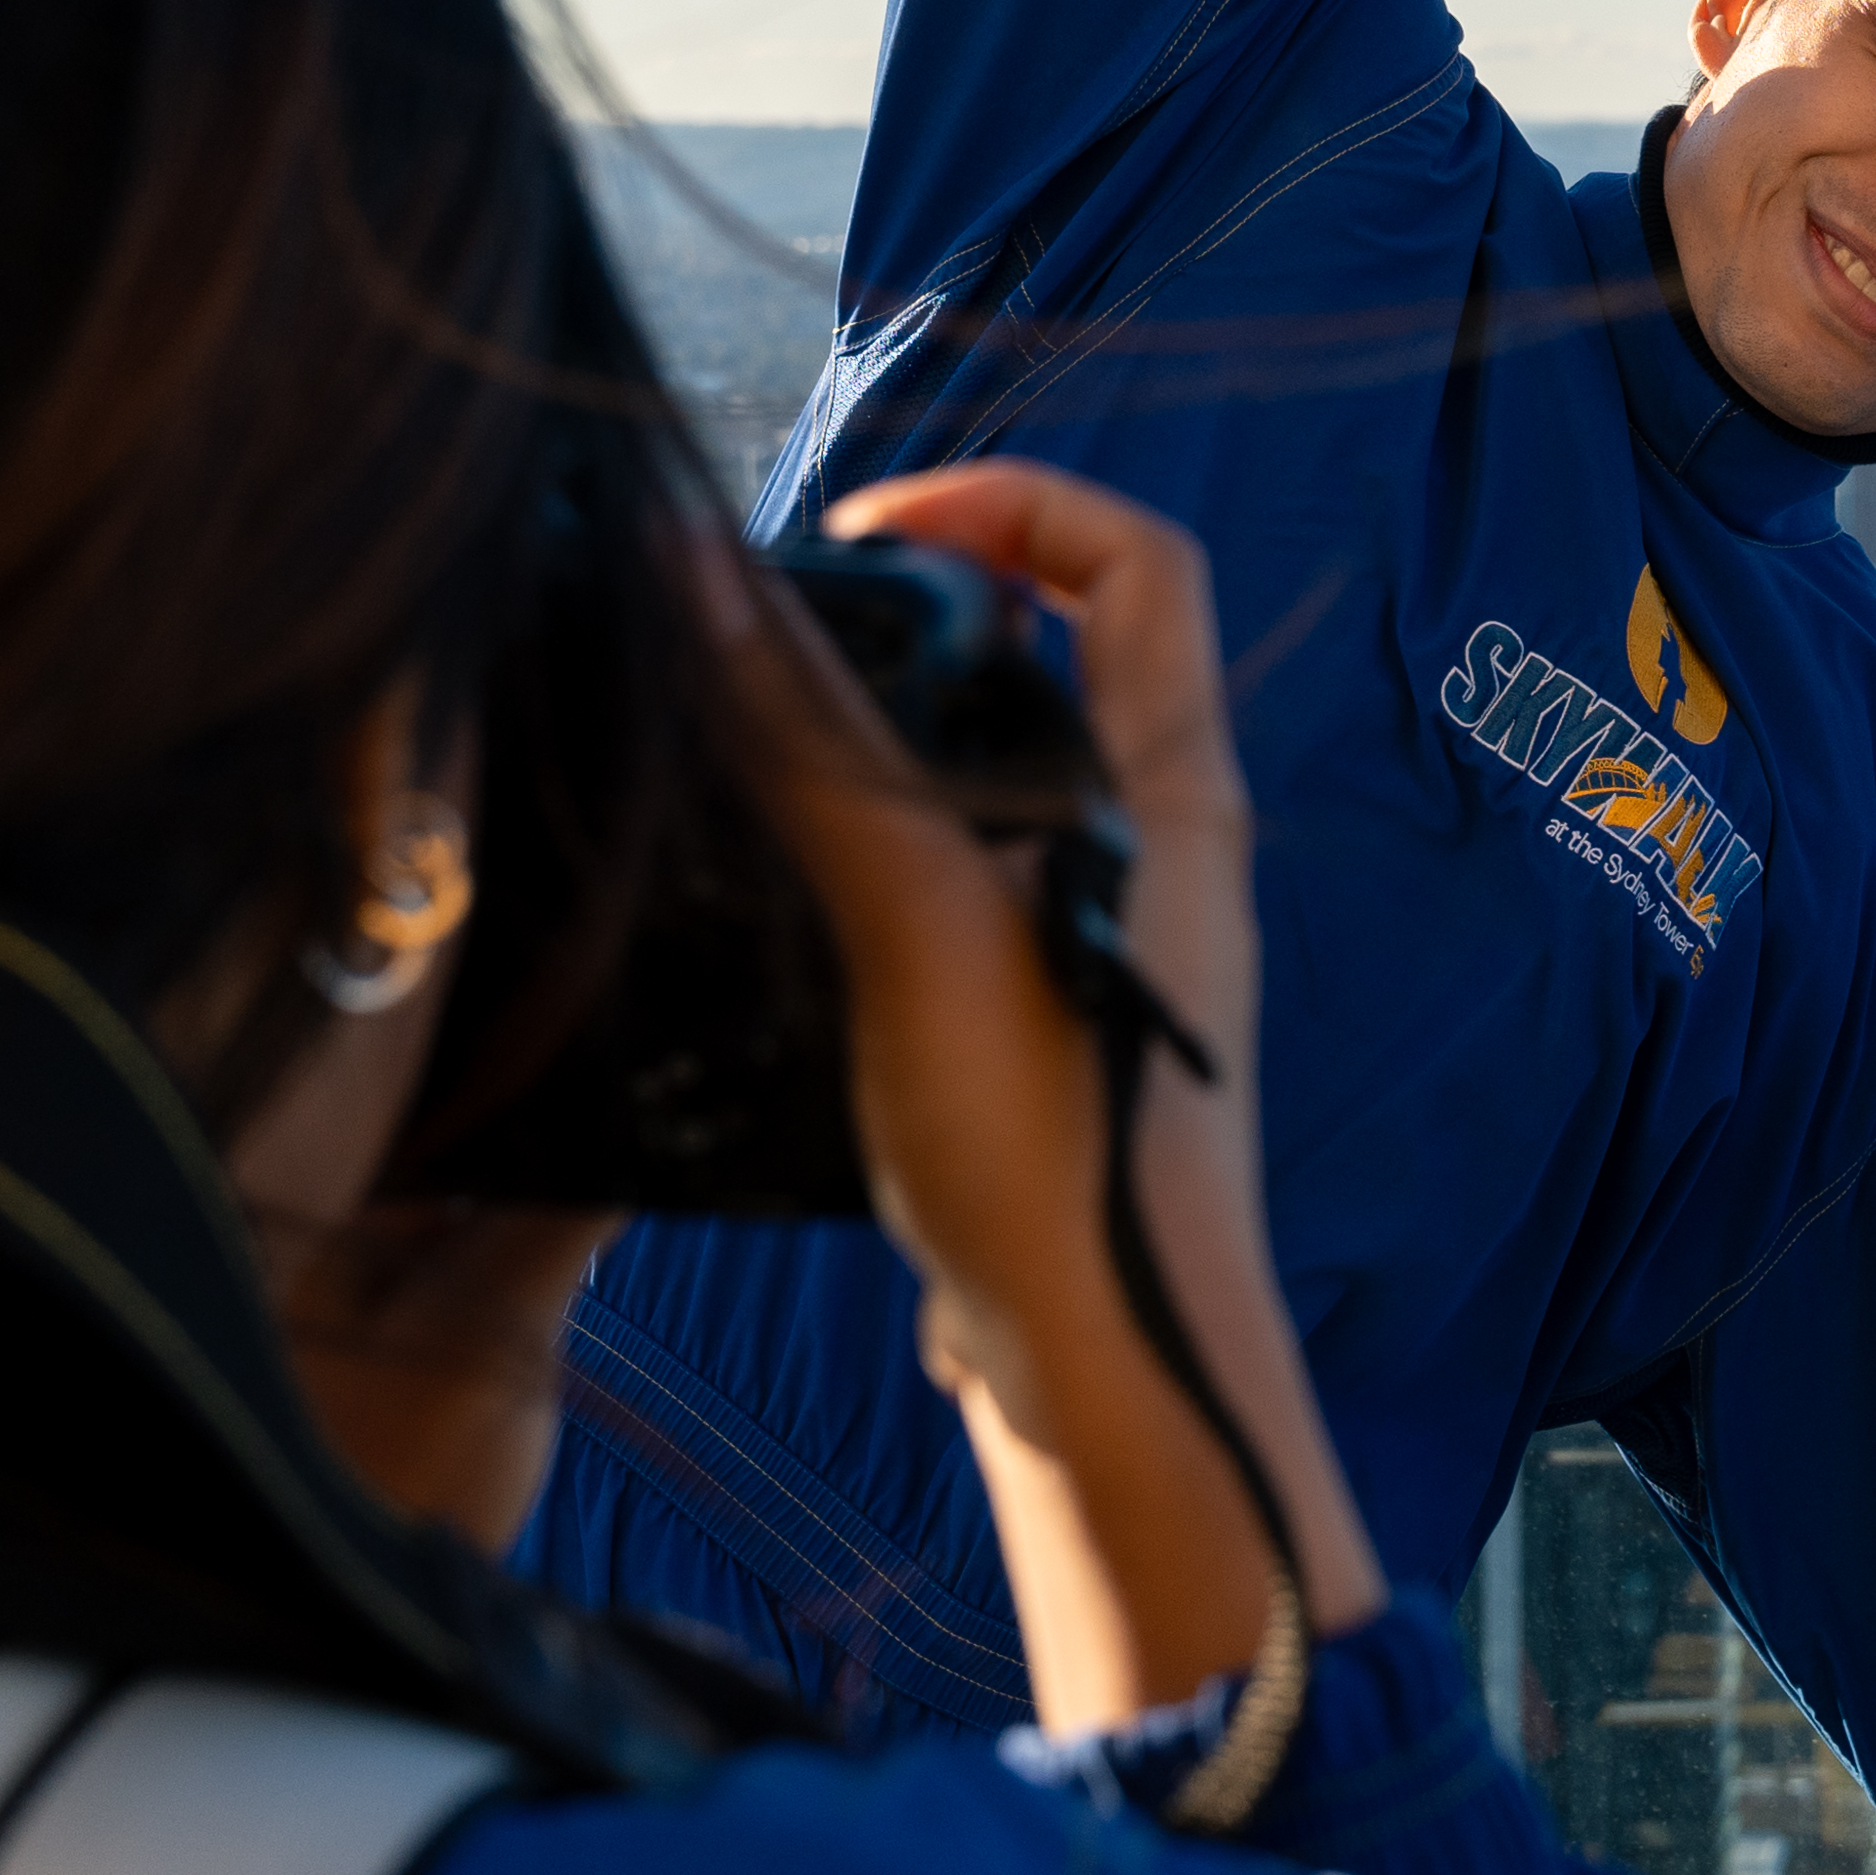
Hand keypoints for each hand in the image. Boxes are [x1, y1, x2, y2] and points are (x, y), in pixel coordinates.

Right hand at [737, 460, 1383, 1723]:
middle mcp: (1156, 847)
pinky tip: (772, 886)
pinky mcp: (1041, 1016)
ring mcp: (1100, 934)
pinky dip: (871, 846)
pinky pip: (961, 876)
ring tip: (750, 749)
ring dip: (878, 737)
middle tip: (773, 638)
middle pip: (1053, 651)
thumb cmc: (1051, 1148)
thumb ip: (815, 746)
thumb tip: (701, 572)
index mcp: (1173, 794)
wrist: (1105, 1372)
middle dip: (914, 616)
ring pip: (993, 771)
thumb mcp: (916, 920)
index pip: (1135, 559)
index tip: (865, 530)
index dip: (1013, 502)